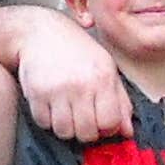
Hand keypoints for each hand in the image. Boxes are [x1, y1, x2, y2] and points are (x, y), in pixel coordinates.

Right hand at [18, 10, 133, 142]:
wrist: (40, 32)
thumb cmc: (76, 49)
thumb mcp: (105, 67)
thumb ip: (120, 101)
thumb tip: (128, 132)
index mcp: (103, 78)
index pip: (110, 123)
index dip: (106, 128)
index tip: (100, 121)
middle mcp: (81, 84)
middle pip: (87, 133)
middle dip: (85, 130)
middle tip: (81, 116)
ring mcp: (57, 89)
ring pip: (64, 132)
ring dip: (65, 126)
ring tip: (65, 109)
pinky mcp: (36, 92)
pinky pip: (43, 123)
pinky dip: (47, 118)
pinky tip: (51, 104)